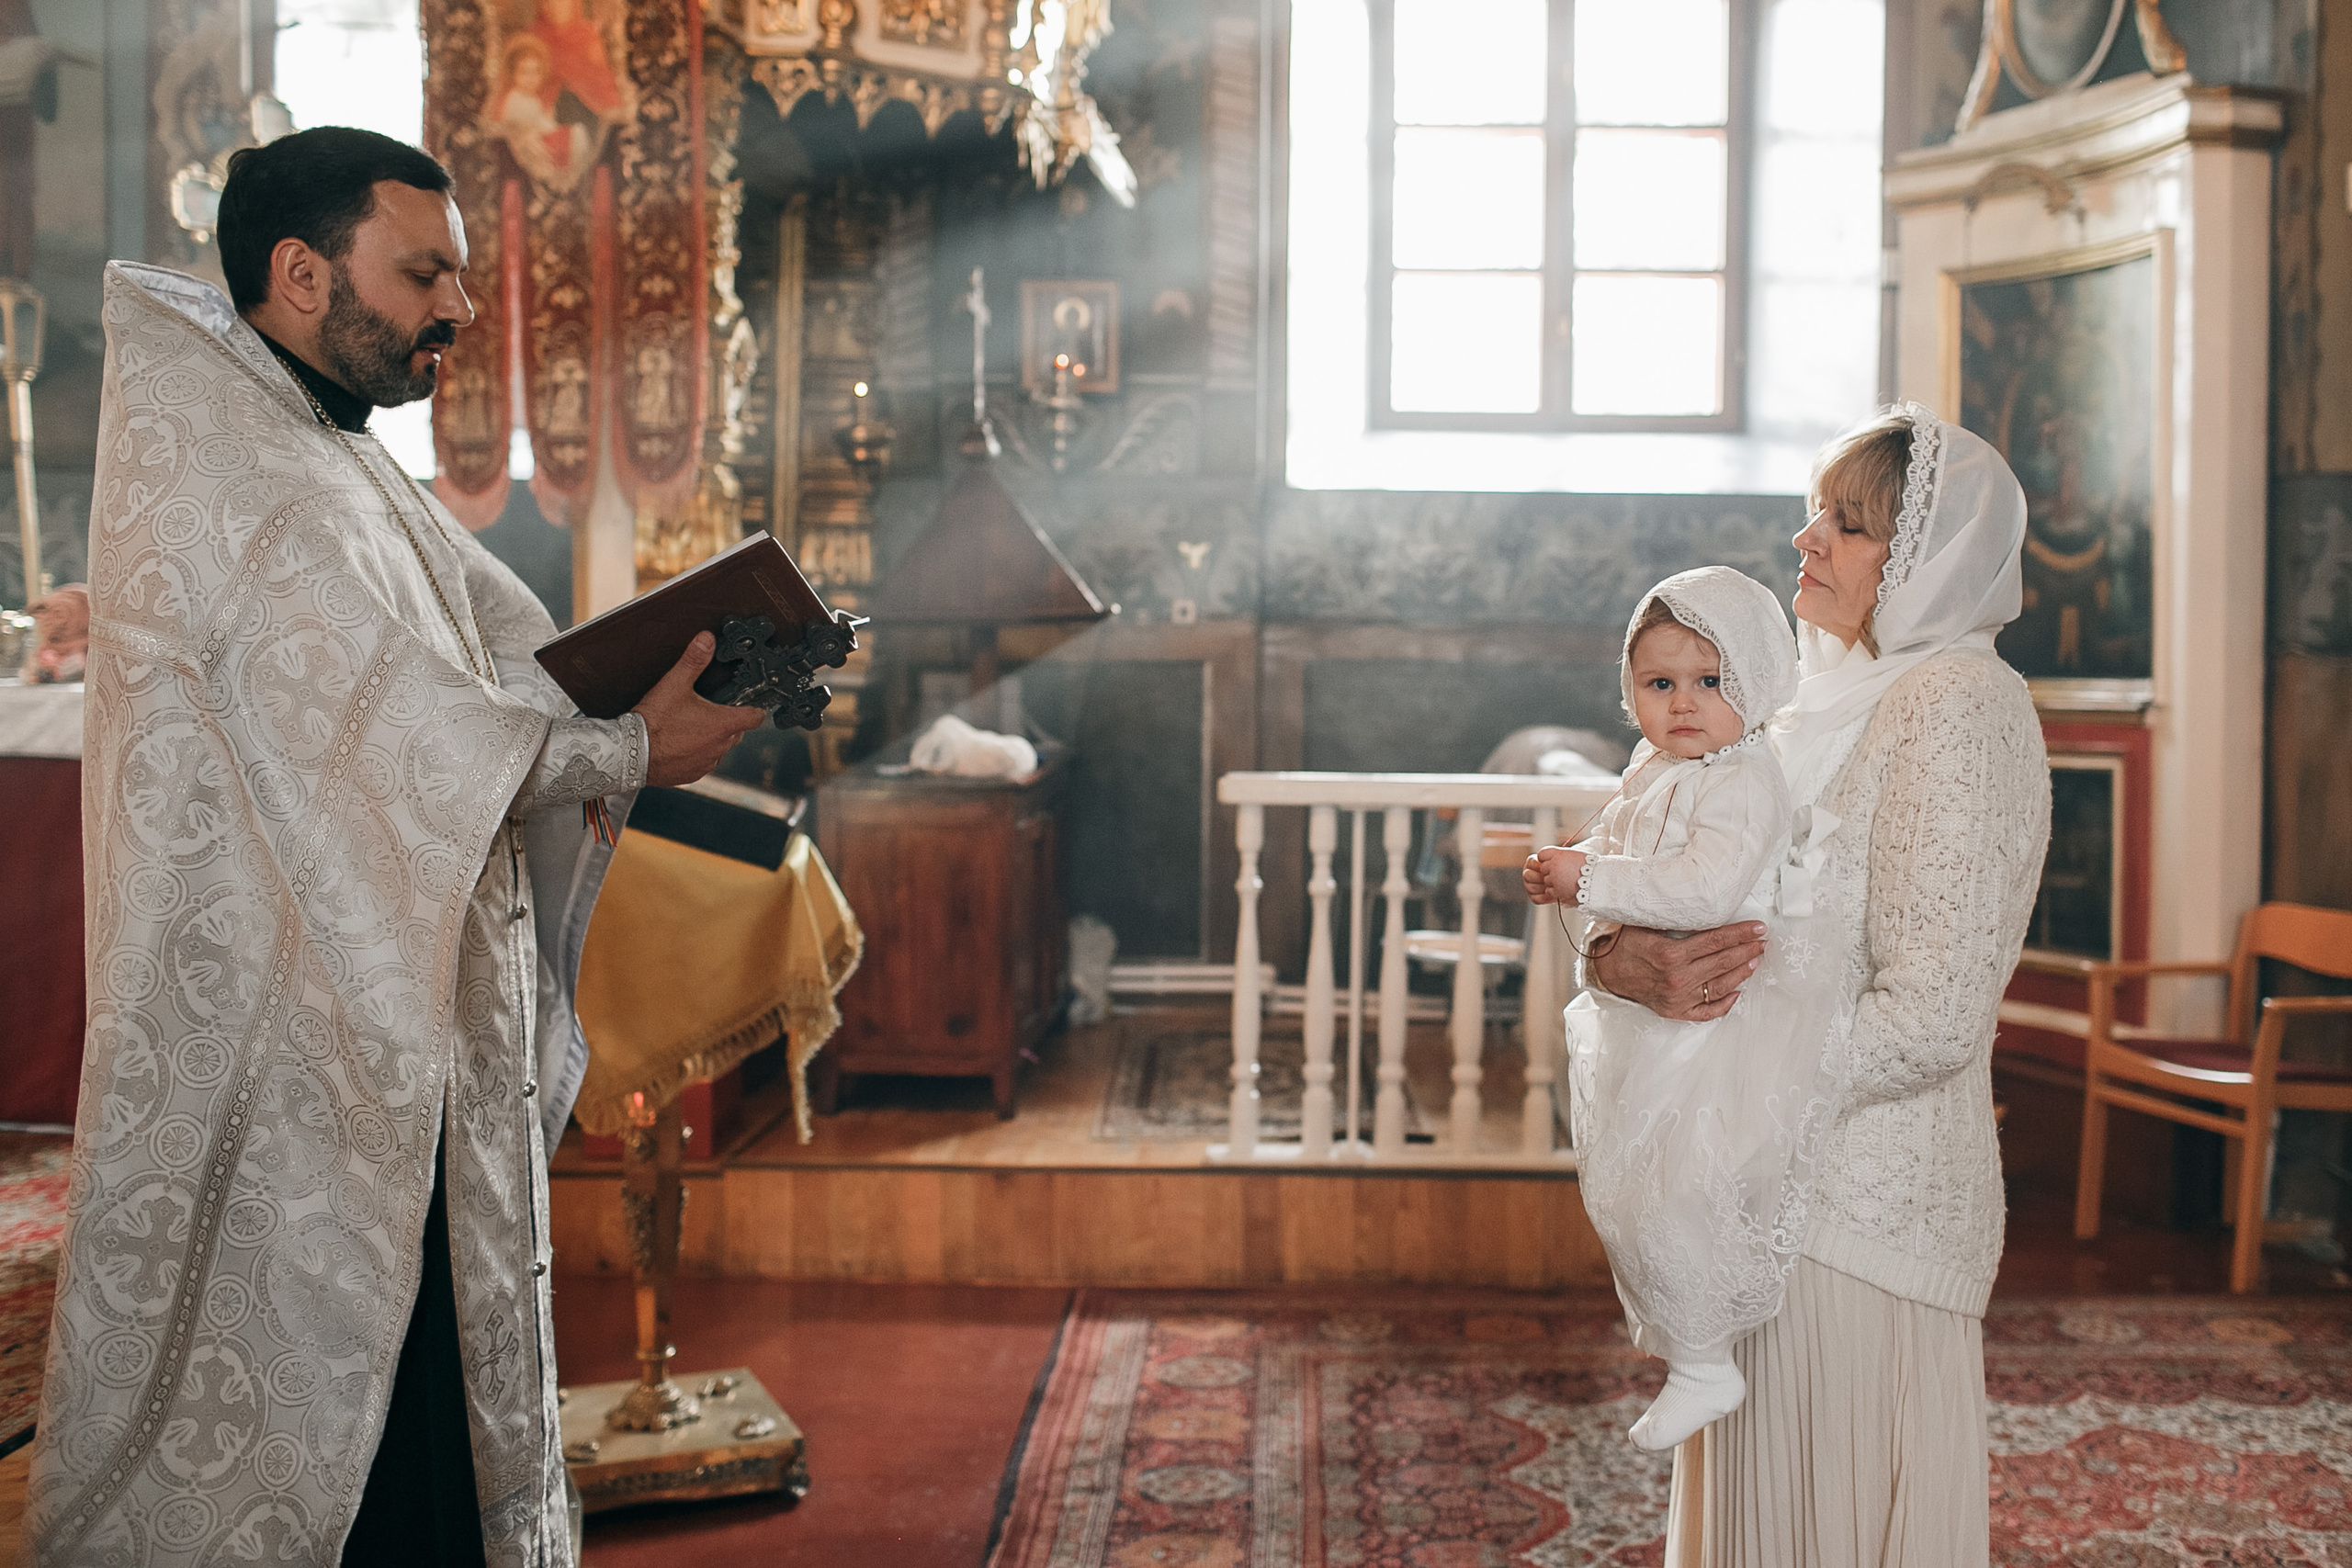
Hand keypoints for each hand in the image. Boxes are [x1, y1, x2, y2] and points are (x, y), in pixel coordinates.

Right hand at [632, 632, 767, 786]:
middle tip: (711, 709)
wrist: (630, 752)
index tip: (749, 704)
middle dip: (729, 721)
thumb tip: (706, 639)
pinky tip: (681, 743)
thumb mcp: (675, 683)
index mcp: (723, 724)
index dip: (755, 709)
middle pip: (737, 732)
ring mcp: (707, 763)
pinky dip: (697, 753)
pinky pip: (703, 762)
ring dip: (712, 738)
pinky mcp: (692, 775)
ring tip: (692, 726)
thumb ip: (693, 660)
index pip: (755, 718)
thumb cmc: (654, 720)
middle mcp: (720, 747)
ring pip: (720, 748)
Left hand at [1522, 845, 1586, 905]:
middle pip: (1543, 869)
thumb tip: (1551, 860)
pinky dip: (1555, 892)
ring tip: (1568, 882)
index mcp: (1559, 854)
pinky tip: (1566, 889)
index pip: (1541, 854)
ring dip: (1554, 883)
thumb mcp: (1575, 855)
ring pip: (1546, 881)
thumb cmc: (1591, 867)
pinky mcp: (1557, 890)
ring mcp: (1555, 878)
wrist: (1600, 880)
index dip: (1546, 859)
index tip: (1553, 863)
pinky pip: (1549, 891)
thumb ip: (1561, 857)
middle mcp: (1554, 865)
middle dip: (1550, 872)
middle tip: (1563, 875)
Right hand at [1588, 921, 1765, 1021]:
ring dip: (1742, 973)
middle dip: (1747, 950)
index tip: (1758, 928)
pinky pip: (1707, 1012)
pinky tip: (1738, 992)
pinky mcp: (1676, 1011)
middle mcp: (1678, 978)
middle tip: (1763, 942)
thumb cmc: (1627, 945)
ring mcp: (1678, 998)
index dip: (1740, 934)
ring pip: (1721, 986)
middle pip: (1723, 962)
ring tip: (1755, 961)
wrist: (1606, 971)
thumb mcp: (1647, 924)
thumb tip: (1704, 907)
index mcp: (1671, 954)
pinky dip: (1725, 1003)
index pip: (1716, 941)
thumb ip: (1675, 919)